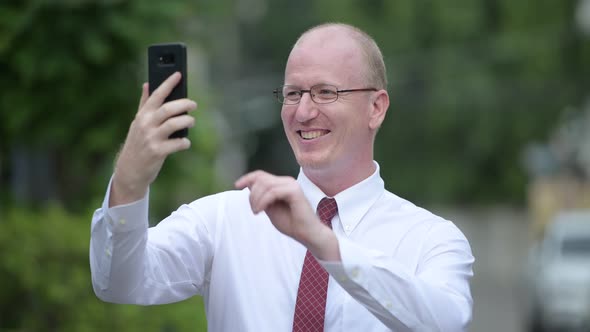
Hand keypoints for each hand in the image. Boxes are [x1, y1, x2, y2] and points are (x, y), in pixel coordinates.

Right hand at [110, 72, 196, 205]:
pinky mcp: (158, 152)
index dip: (168, 83)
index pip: (156, 95)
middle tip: (193, 104)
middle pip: (168, 109)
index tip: (179, 74)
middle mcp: (146, 125)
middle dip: (184, 104)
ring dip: (187, 121)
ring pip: (174, 124)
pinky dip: (184, 142)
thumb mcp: (138, 122)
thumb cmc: (138, 143)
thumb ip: (144, 104)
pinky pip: (177, 143)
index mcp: (142, 115)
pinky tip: (185, 142)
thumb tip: (147, 84)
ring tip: (191, 121)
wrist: (130, 169)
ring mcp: (151, 138)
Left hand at [235, 170, 340, 259]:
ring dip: (256, 199)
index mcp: (282, 184)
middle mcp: (287, 181)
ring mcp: (291, 185)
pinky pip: (272, 191)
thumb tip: (249, 186)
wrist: (307, 234)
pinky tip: (260, 211)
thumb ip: (262, 197)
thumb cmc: (291, 224)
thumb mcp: (270, 208)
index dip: (247, 178)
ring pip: (265, 184)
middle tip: (254, 210)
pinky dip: (263, 201)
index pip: (261, 175)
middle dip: (252, 194)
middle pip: (260, 179)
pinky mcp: (294, 191)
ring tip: (257, 211)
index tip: (236, 185)